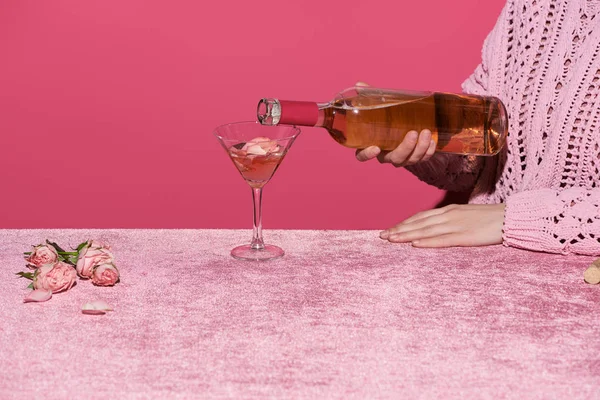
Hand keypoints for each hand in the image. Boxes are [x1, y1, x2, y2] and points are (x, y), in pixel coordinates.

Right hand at [352, 82, 435, 166]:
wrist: (405, 121)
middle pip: (394, 159)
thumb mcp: (378, 105)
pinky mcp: (414, 157)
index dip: (367, 154)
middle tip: (413, 133)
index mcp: (371, 144)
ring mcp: (401, 157)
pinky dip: (428, 151)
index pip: (362, 156)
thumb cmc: (386, 115)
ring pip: (410, 160)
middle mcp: (386, 154)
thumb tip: (359, 84)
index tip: (376, 148)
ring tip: (427, 132)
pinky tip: (432, 141)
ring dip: (420, 148)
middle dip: (405, 148)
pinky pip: (422, 159)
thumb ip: (368, 96)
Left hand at [380, 204, 504, 247]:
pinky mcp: (465, 236)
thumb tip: (436, 228)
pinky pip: (442, 240)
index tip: (390, 229)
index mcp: (449, 210)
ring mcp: (456, 225)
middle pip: (419, 222)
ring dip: (407, 235)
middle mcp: (449, 216)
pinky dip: (427, 242)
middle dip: (399, 229)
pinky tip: (416, 245)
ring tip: (391, 240)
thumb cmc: (490, 219)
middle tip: (382, 236)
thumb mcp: (466, 216)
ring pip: (426, 230)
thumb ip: (451, 220)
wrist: (511, 217)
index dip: (405, 223)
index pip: (421, 217)